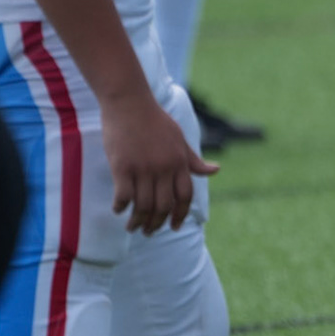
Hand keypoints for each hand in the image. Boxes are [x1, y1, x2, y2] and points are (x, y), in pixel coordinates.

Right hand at [99, 89, 215, 234]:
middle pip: (164, 206)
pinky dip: (121, 206)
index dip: (180, 215)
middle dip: (157, 224)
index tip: (174, 227)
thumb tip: (216, 170)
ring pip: (143, 205)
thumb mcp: (179, 139)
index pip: (185, 197)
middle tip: (149, 232)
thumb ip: (193, 160)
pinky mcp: (122, 167)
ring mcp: (143, 168)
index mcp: (180, 162)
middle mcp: (164, 168)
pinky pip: (124, 195)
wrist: (130, 103)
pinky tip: (119, 210)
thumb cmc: (155, 121)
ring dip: (138, 221)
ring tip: (132, 227)